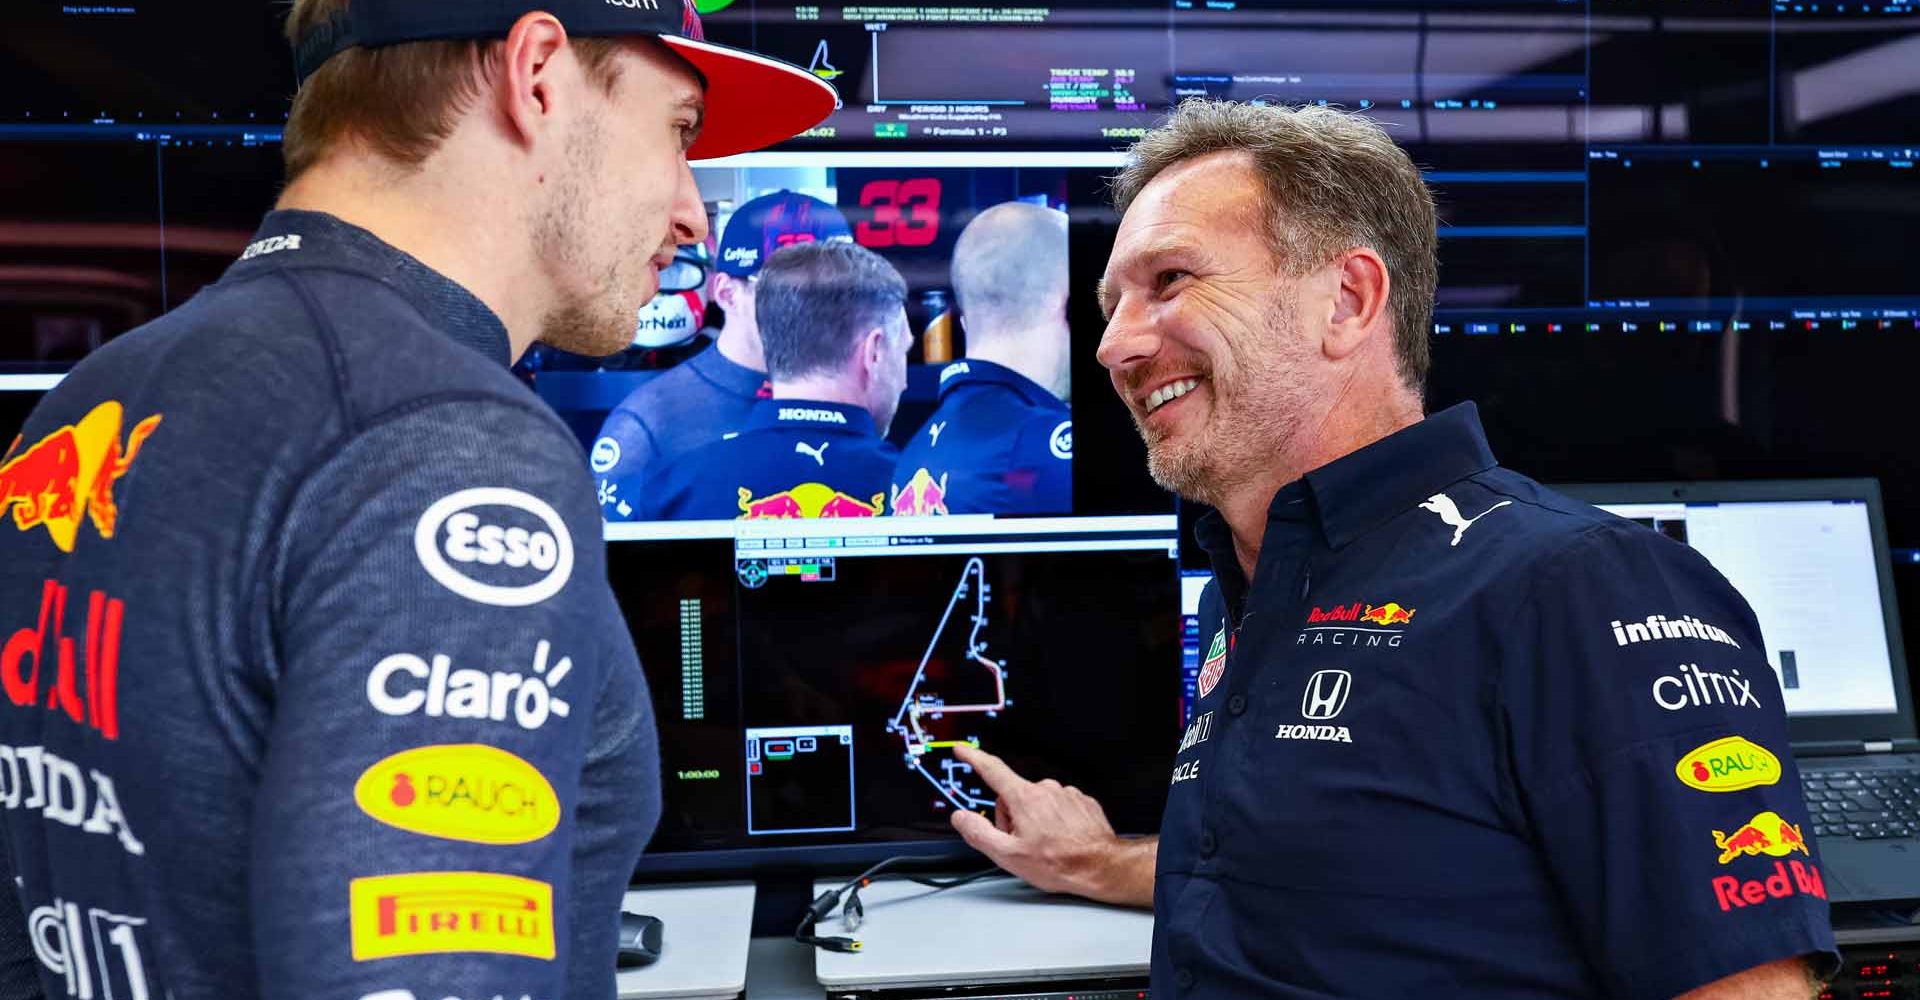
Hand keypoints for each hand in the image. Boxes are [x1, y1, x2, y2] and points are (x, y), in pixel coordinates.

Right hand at [948, 744, 1154, 905]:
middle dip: (1012, 817)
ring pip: (1037, 802)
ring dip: (1035, 820)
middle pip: (1014, 796)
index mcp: (1024, 798)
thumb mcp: (1009, 856)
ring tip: (1046, 845)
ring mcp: (1066, 793)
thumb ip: (979, 833)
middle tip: (1022, 843)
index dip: (974, 758)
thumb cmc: (1059, 863)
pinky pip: (1059, 806)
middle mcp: (1046, 789)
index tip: (964, 750)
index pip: (992, 770)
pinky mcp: (1082, 801)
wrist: (1100, 866)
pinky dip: (1056, 821)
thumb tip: (961, 818)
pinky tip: (1062, 840)